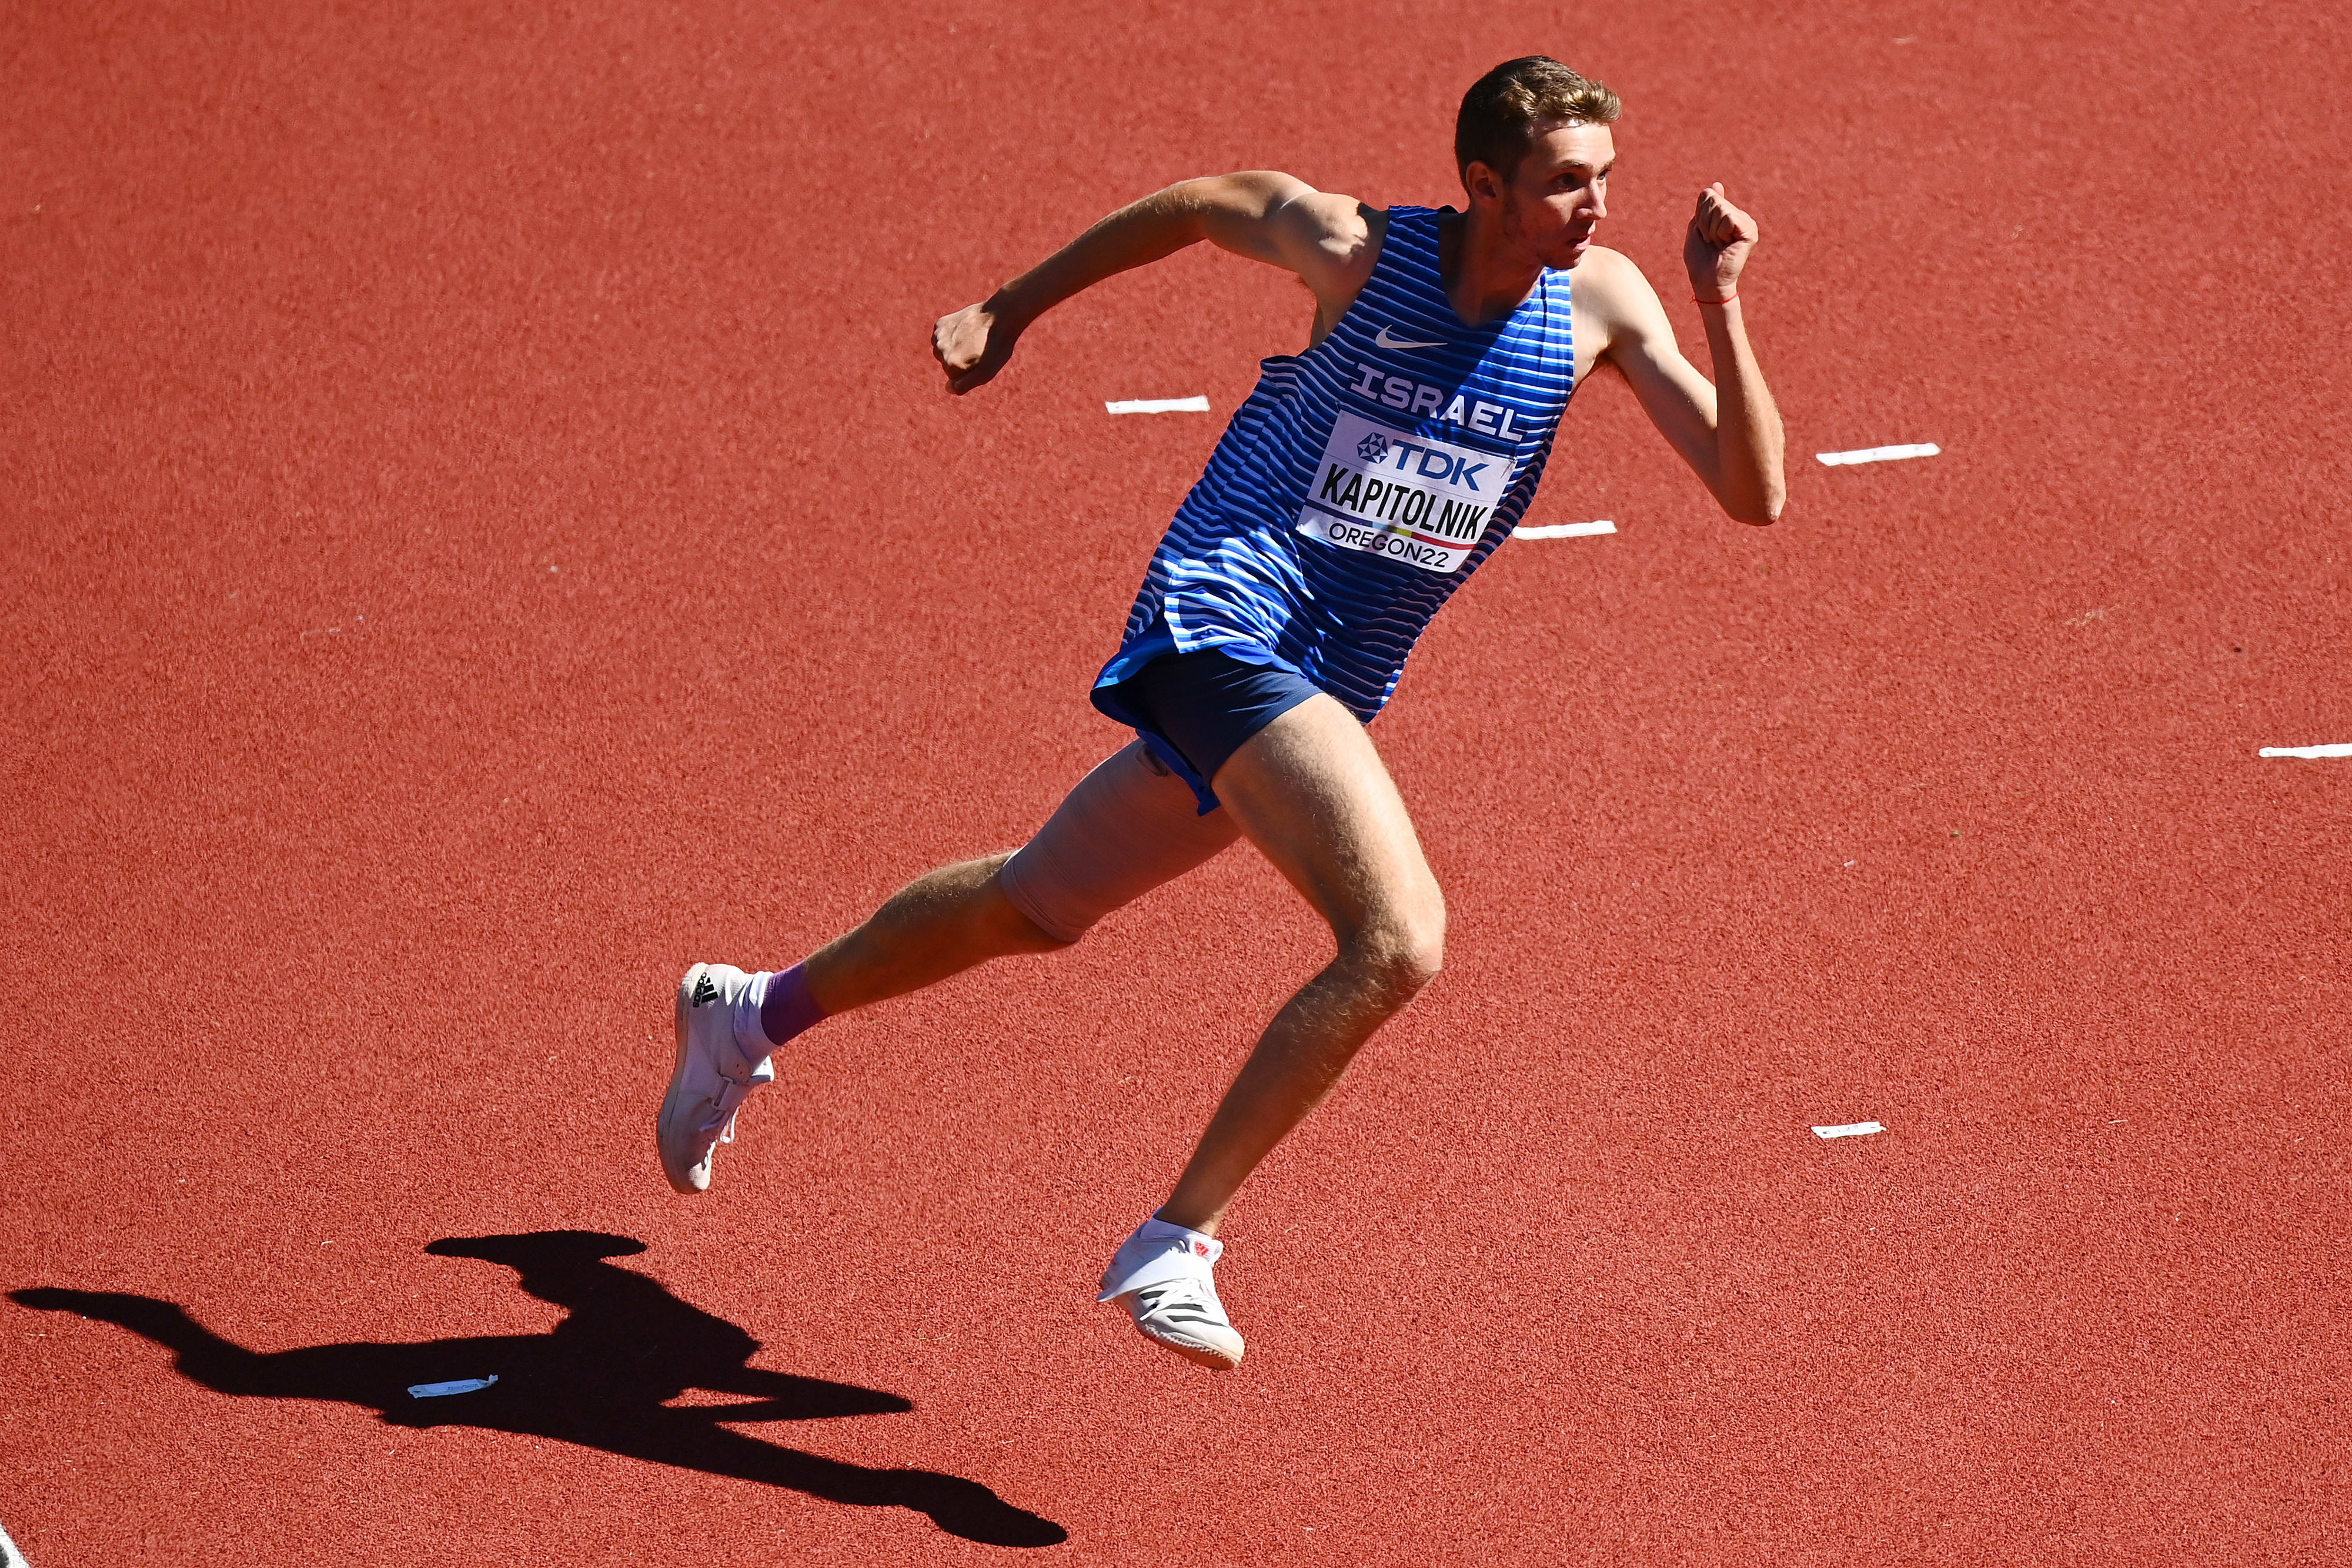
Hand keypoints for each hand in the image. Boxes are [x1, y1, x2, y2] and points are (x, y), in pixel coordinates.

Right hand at [931, 299, 1020, 393]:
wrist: (1001, 316)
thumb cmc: (997, 347)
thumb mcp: (986, 373)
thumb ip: (965, 385)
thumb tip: (948, 388)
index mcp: (950, 366)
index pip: (955, 380)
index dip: (970, 372)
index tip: (981, 360)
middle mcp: (940, 351)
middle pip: (947, 365)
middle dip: (961, 360)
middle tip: (978, 348)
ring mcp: (938, 337)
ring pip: (944, 351)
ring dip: (955, 348)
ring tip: (973, 339)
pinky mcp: (940, 324)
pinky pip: (942, 337)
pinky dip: (951, 335)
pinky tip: (966, 330)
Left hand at [1683, 183, 1757, 301]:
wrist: (1706, 281)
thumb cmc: (1700, 258)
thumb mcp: (1698, 226)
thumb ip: (1706, 205)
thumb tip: (1716, 184)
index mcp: (1728, 215)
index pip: (1708, 196)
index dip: (1699, 216)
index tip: (1704, 234)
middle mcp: (1740, 217)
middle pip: (1713, 200)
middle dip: (1704, 222)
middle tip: (1711, 242)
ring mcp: (1747, 224)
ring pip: (1720, 208)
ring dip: (1711, 230)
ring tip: (1718, 245)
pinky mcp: (1750, 232)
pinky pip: (1728, 218)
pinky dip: (1719, 233)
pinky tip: (1726, 245)